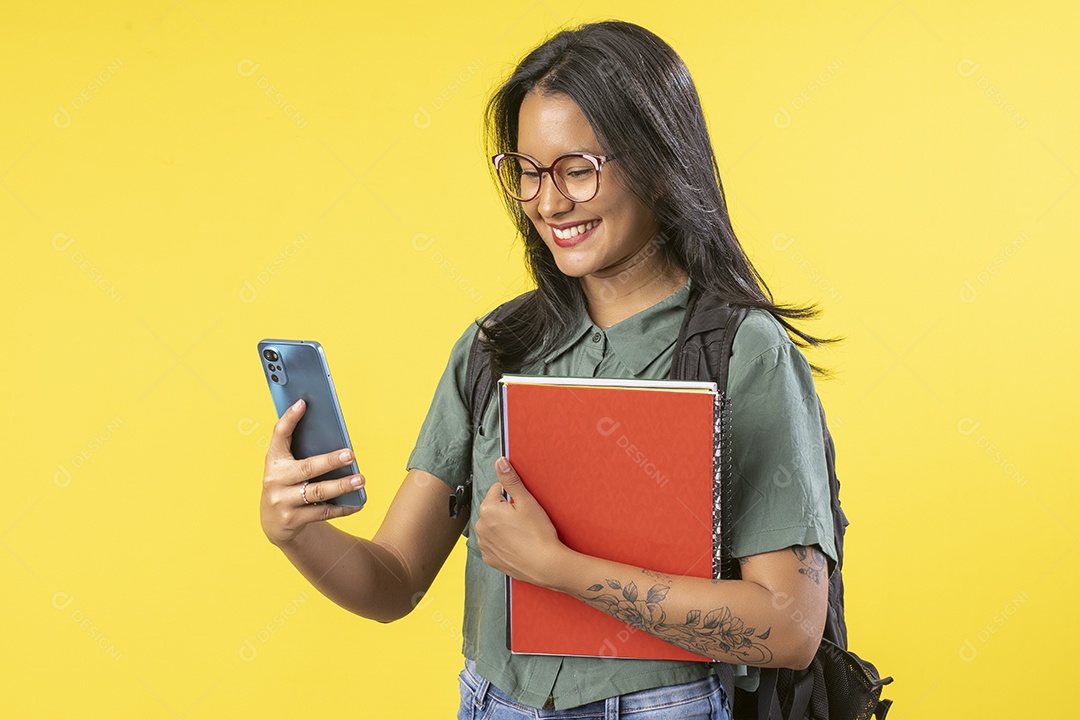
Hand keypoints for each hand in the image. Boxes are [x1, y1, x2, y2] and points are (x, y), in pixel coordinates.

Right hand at [260, 399, 365, 545]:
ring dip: (342, 486)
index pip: (279, 435)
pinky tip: (357, 502)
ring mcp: (282, 501)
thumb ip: (303, 452)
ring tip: (360, 479)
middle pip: (307, 468)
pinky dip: (342, 508)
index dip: (289, 419)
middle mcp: (274, 479)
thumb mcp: (288, 468)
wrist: (274, 523)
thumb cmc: (288, 485)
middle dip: (330, 461)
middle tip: (351, 454)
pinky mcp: (291, 520)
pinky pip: (322, 512)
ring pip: (317, 492)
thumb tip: (335, 437)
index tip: (303, 403)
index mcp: (274, 460)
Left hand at [474, 457, 566, 587]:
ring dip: (502, 526)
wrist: (545, 565)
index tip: (523, 506)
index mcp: (487, 509)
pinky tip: (516, 544)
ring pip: (492, 526)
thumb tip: (499, 462)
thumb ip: (510, 480)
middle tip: (524, 520)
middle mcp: (480, 527)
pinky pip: (493, 543)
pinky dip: (502, 542)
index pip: (497, 490)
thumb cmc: (538, 533)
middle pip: (493, 508)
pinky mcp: (489, 558)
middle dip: (505, 510)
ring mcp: (484, 544)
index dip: (512, 495)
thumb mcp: (526, 501)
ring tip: (521, 533)